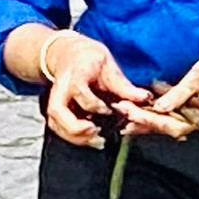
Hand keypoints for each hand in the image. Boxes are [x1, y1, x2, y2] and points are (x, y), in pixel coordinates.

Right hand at [44, 33, 151, 148]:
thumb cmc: (90, 61)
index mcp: (75, 76)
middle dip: (76, 127)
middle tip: (97, 132)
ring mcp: (54, 102)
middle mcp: (60, 90)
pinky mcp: (55, 113)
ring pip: (56, 124)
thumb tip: (145, 98)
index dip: (93, 104)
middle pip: (58, 112)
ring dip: (76, 137)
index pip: (79, 90)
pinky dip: (74, 138)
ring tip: (98, 141)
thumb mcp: (109, 67)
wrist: (70, 56)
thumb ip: (124, 86)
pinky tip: (91, 139)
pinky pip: (60, 129)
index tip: (108, 109)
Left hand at [117, 37, 198, 140]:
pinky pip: (170, 117)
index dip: (150, 120)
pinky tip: (138, 114)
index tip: (131, 112)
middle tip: (121, 110)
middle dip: (143, 121)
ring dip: (145, 121)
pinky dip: (154, 115)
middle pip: (167, 128)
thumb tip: (159, 107)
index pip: (172, 125)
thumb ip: (180, 93)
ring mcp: (196, 118)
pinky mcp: (191, 110)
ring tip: (123, 116)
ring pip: (167, 124)